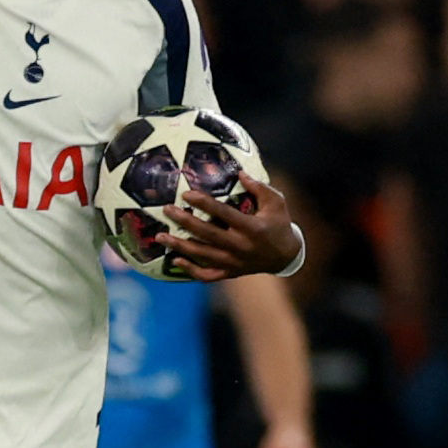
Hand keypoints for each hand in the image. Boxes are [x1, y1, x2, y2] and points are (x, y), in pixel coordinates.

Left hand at [169, 175, 298, 279]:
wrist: (286, 256)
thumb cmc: (279, 224)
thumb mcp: (276, 202)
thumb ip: (258, 187)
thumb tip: (239, 172)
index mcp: (251, 228)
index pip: (223, 213)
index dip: (204, 203)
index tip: (186, 194)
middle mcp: (240, 246)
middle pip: (207, 234)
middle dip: (185, 221)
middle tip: (167, 210)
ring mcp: (234, 262)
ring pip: (202, 256)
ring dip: (180, 246)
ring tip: (160, 236)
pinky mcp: (230, 273)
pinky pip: (207, 275)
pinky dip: (190, 270)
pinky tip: (175, 260)